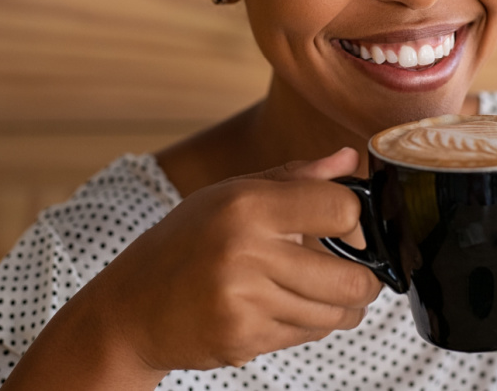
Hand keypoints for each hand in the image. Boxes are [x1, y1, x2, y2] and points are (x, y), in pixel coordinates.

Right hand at [87, 147, 382, 372]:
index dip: (357, 223)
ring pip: (335, 315)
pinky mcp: (242, 339)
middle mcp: (245, 251)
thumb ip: (295, 177)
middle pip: (351, 278)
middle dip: (364, 280)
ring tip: (324, 294)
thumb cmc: (186, 242)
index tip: (349, 232)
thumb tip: (350, 158)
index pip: (341, 209)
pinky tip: (285, 309)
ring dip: (342, 308)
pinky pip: (306, 335)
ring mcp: (243, 301)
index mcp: (246, 204)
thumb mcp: (231, 194)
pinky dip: (308, 326)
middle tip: (357, 275)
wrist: (131, 306)